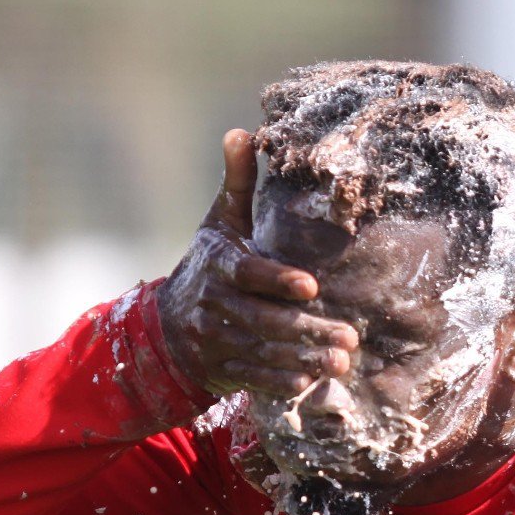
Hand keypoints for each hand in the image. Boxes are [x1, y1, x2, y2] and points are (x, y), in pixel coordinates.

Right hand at [157, 129, 357, 397]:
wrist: (164, 328)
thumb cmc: (205, 267)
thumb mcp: (218, 225)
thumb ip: (236, 185)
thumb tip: (242, 132)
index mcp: (218, 266)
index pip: (249, 274)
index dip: (277, 281)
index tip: (311, 287)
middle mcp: (214, 306)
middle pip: (263, 320)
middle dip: (307, 330)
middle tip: (350, 336)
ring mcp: (216, 342)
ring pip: (263, 352)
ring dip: (303, 359)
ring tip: (341, 361)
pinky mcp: (221, 370)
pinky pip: (252, 378)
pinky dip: (279, 382)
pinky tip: (309, 382)